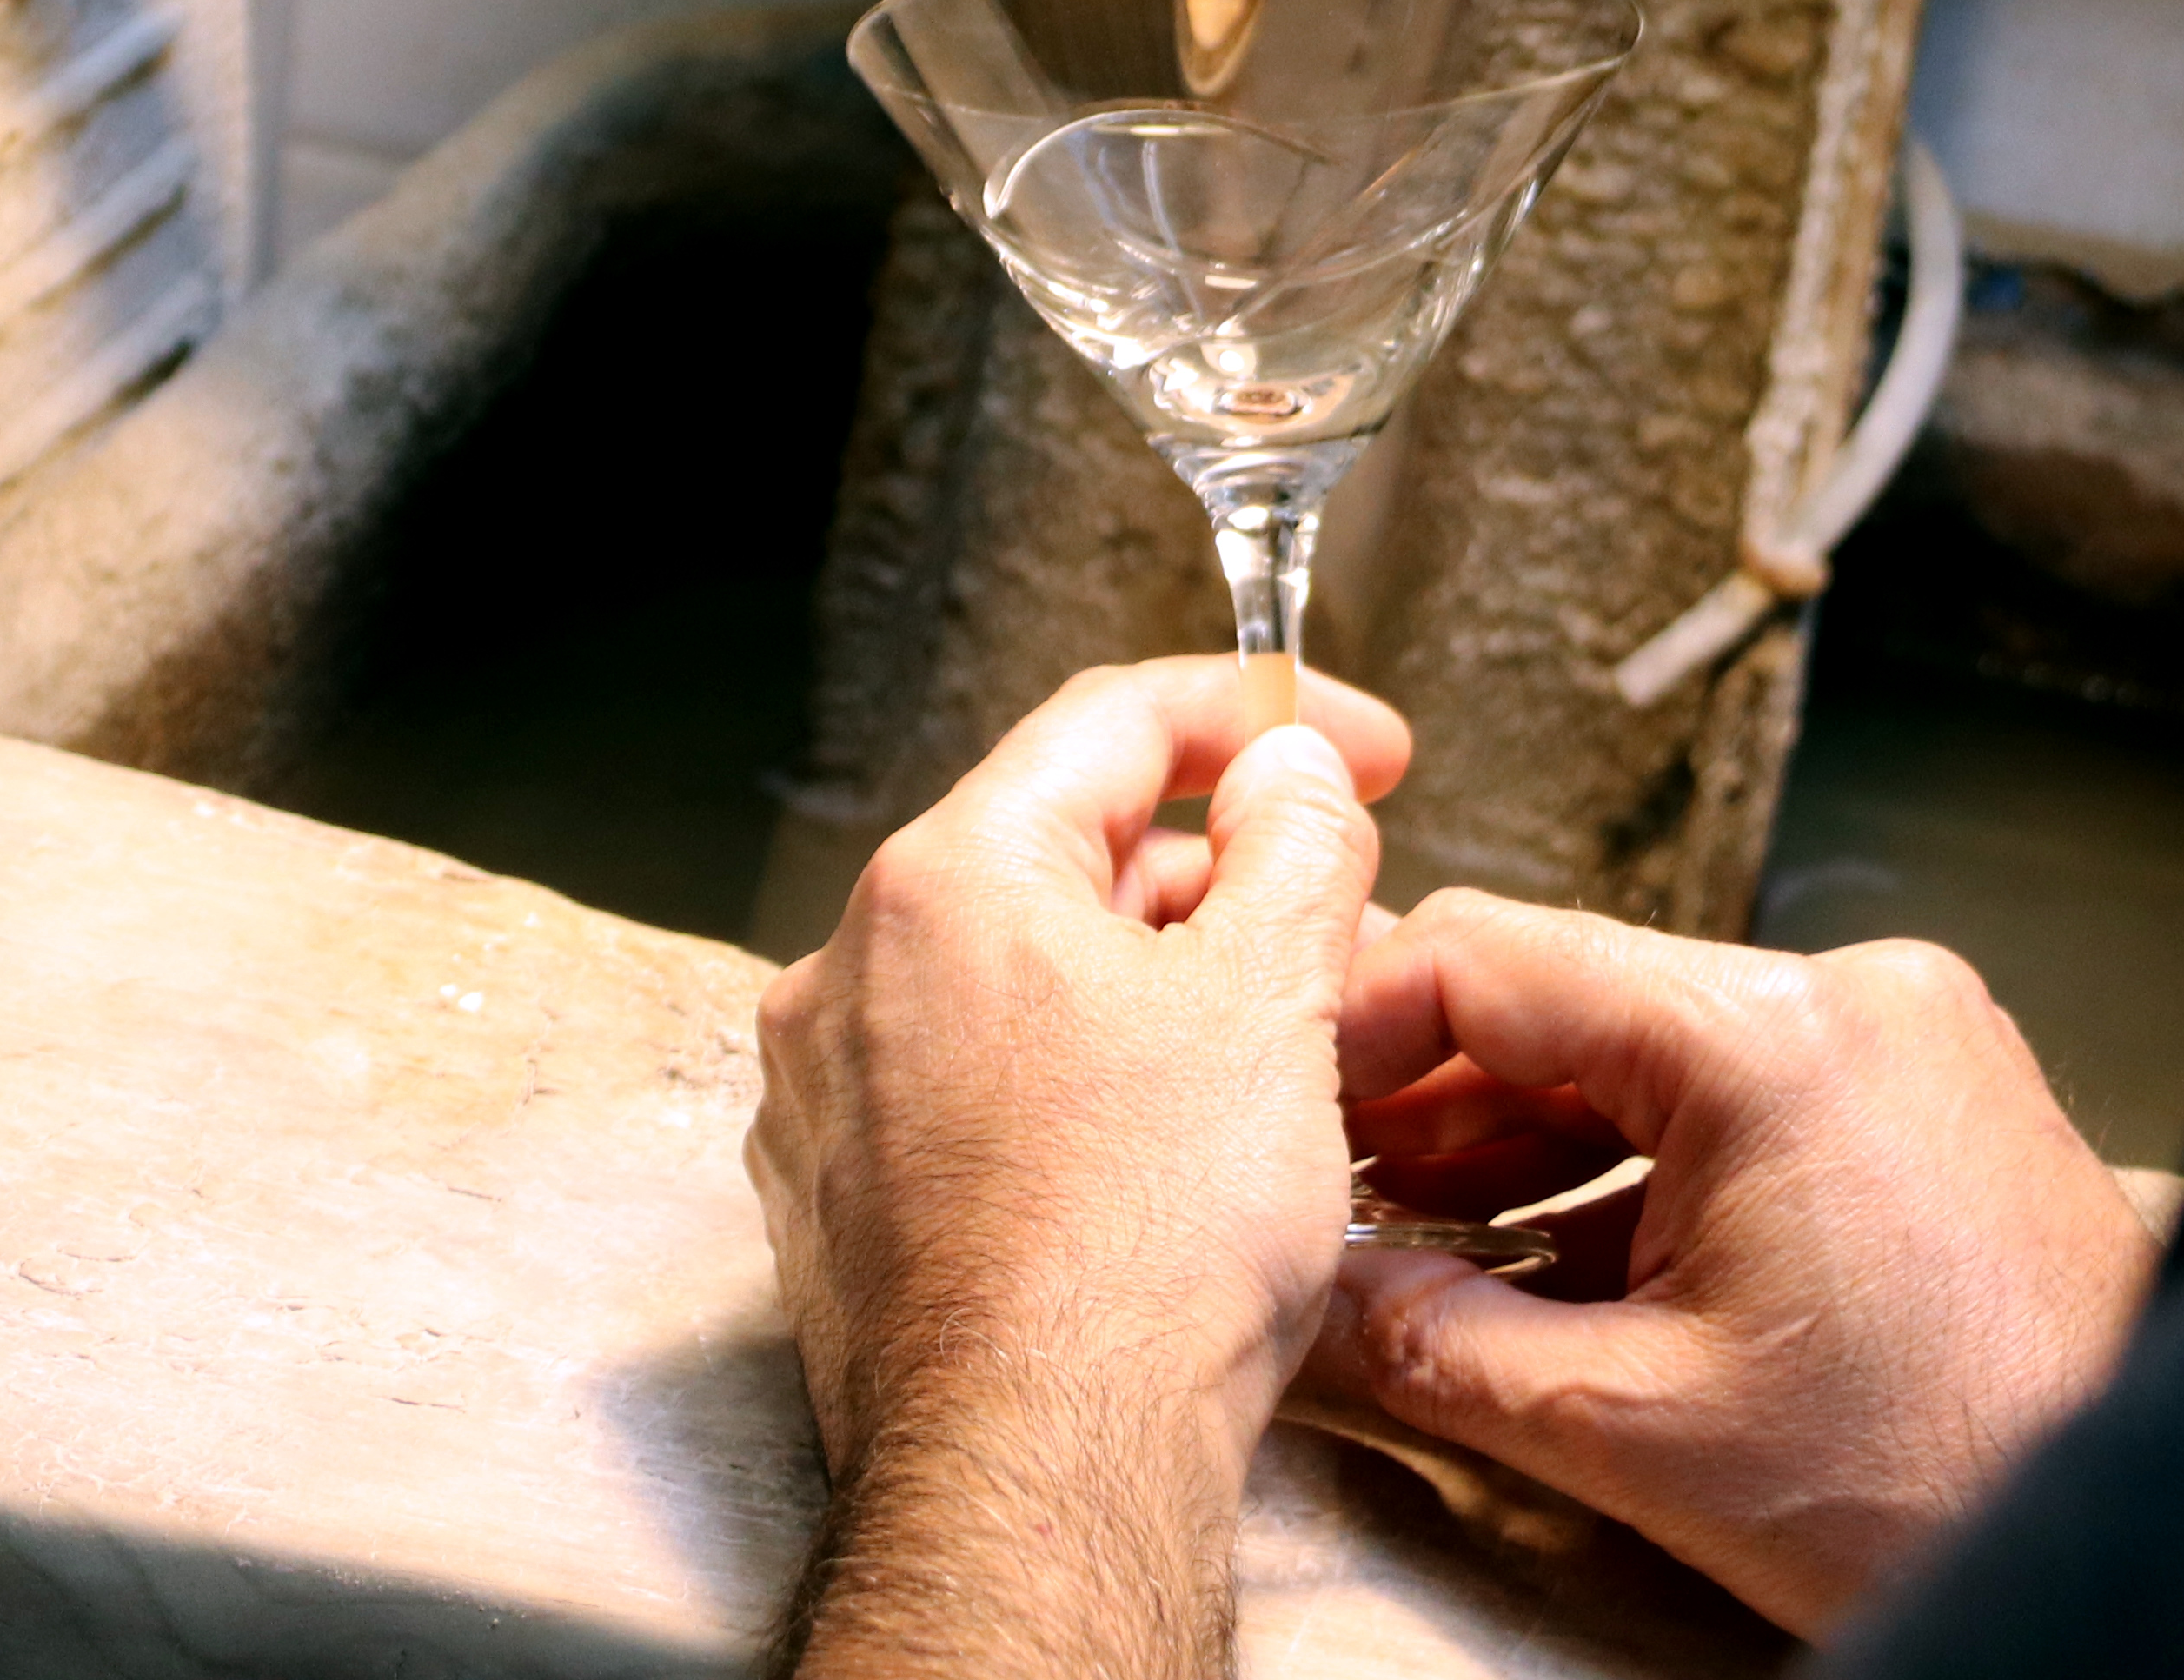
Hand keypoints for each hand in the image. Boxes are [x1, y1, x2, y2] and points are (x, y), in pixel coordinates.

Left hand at [750, 657, 1408, 1672]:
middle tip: (1326, 913)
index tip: (1349, 745)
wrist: (1042, 1472)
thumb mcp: (1269, 1001)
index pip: (1115, 721)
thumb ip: (1296, 846)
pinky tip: (1156, 1150)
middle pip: (1059, 852)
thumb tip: (1289, 773)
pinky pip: (969, 1090)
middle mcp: (854, 969)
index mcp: (948, 879)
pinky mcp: (841, 1203)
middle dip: (1210, 869)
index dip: (1262, 712)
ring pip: (1014, 980)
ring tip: (1260, 1051)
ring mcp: (834, 1095)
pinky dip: (1068, 1084)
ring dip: (1142, 983)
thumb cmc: (1141, 1253)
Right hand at [1310, 894, 2157, 1636]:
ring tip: (1414, 1231)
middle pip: (1575, 1002)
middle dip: (1436, 1100)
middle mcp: (1852, 998)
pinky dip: (1636, 1170)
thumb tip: (1313, 1297)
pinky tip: (1545, 1255)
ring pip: (1653, 1055)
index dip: (1360, 1026)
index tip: (1283, 1095)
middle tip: (1326, 1178)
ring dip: (1529, 1142)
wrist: (2141, 1544)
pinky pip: (1740, 1099)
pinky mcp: (1932, 1102)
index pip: (1497, 958)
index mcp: (1776, 1038)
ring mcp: (1906, 1042)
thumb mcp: (1640, 1427)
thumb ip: (1441, 1346)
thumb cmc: (1943, 1483)